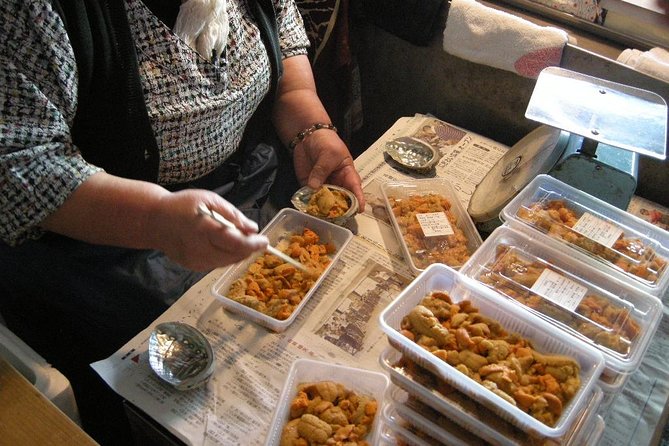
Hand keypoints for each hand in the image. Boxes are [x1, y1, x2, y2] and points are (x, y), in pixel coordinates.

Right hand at [149, 189, 267, 271]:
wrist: (153, 221)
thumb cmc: (182, 205)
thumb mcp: (209, 200)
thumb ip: (232, 215)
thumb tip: (252, 228)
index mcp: (205, 230)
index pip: (236, 243)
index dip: (254, 244)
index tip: (265, 241)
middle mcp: (201, 250)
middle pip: (235, 256)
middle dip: (249, 249)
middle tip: (257, 240)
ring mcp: (196, 262)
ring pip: (228, 262)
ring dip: (239, 253)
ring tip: (243, 241)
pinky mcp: (194, 267)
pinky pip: (218, 264)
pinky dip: (227, 256)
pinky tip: (226, 246)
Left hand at [292, 130, 365, 210]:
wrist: (307, 136)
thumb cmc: (326, 142)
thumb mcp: (328, 154)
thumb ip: (321, 170)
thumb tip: (313, 187)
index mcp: (347, 174)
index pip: (355, 188)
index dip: (358, 199)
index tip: (360, 210)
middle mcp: (337, 183)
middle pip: (341, 199)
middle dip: (340, 209)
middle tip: (338, 218)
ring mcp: (323, 186)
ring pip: (325, 201)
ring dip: (323, 209)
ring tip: (322, 217)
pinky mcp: (309, 186)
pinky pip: (310, 197)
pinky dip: (308, 204)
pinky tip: (307, 210)